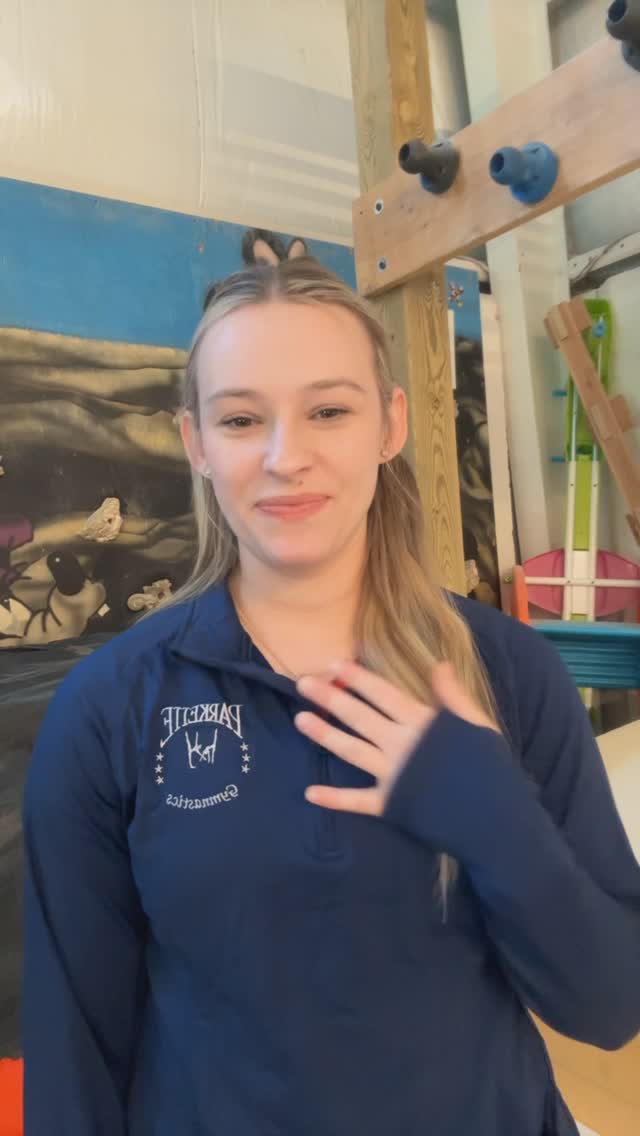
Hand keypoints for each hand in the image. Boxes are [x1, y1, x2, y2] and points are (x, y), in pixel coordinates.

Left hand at [295, 660, 493, 815]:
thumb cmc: (490, 768)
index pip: (384, 694)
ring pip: (352, 751)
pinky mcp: (392, 805)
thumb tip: (439, 664)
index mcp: (423, 723)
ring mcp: (394, 775)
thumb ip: (454, 696)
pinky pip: (359, 801)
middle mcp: (402, 745)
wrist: (495, 817)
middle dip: (331, 698)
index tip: (334, 665)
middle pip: (360, 717)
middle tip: (302, 683)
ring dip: (324, 735)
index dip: (358, 679)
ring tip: (299, 720)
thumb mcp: (477, 724)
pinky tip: (310, 792)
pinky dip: (335, 799)